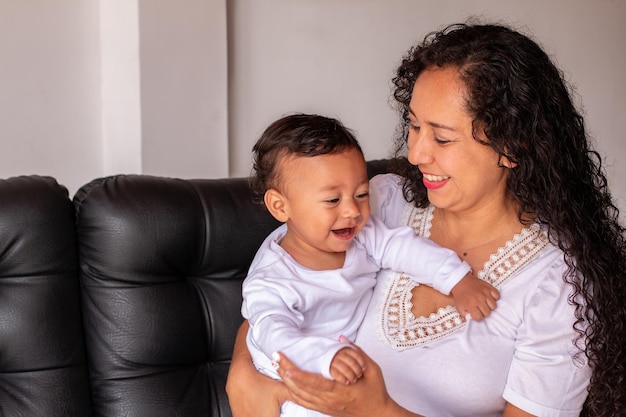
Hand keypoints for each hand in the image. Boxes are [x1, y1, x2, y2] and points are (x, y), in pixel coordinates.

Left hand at [226, 321, 289, 416]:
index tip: (257, 314)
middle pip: (242, 348)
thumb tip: (302, 360)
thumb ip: (290, 374)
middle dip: (254, 336)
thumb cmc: (263, 413)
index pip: (243, 339)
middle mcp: (233, 375)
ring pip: (243, 359)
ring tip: (268, 341)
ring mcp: (234, 385)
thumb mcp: (282, 390)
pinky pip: (244, 370)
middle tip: (267, 325)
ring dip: (254, 350)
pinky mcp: (238, 393)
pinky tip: (265, 364)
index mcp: (241, 370)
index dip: (250, 325)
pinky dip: (253, 362)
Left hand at [275, 342, 420, 416]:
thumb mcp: (373, 370)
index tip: (288, 367)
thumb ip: (358, 353)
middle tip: (277, 358)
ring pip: (299, 396)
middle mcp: (330, 401)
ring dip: (286, 381)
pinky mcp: (324, 409)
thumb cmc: (375, 392)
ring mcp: (325, 406)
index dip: (300, 376)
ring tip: (278, 366)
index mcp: (341, 391)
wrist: (377, 414)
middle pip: (301, 389)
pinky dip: (292, 392)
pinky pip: (303, 402)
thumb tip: (343, 339)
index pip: (316, 383)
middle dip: (286, 373)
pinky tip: (286, 382)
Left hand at [451, 273, 499, 320]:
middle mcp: (479, 299)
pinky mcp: (489, 287)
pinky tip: (488, 298)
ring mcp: (485, 293)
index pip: (479, 318)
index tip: (475, 313)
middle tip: (479, 308)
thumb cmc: (460, 295)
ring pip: (494, 306)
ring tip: (484, 303)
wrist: (461, 282)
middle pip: (488, 313)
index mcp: (470, 304)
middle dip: (483, 312)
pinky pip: (497, 296)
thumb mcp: (459, 307)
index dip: (477, 317)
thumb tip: (473, 318)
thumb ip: (465, 315)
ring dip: (489, 306)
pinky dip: (494, 298)